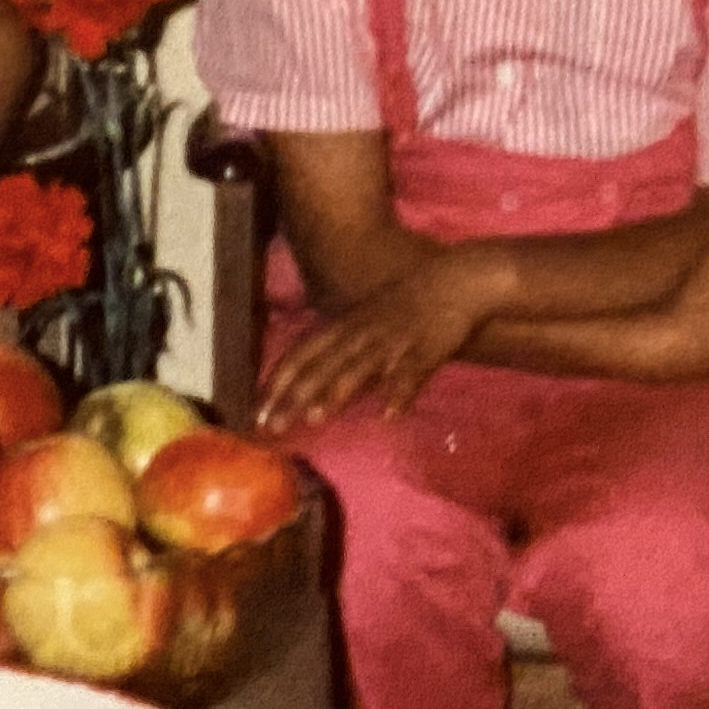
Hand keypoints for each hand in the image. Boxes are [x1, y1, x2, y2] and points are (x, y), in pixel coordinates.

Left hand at [259, 250, 488, 434]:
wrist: (453, 282)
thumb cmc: (405, 307)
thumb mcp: (363, 322)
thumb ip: (340, 349)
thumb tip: (313, 378)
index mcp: (342, 329)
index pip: (299, 355)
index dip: (276, 382)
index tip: (255, 410)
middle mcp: (359, 335)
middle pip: (320, 367)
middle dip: (294, 397)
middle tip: (271, 426)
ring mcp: (391, 342)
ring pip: (358, 368)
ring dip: (336, 392)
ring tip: (316, 418)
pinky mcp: (425, 349)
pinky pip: (410, 372)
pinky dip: (399, 392)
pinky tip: (390, 415)